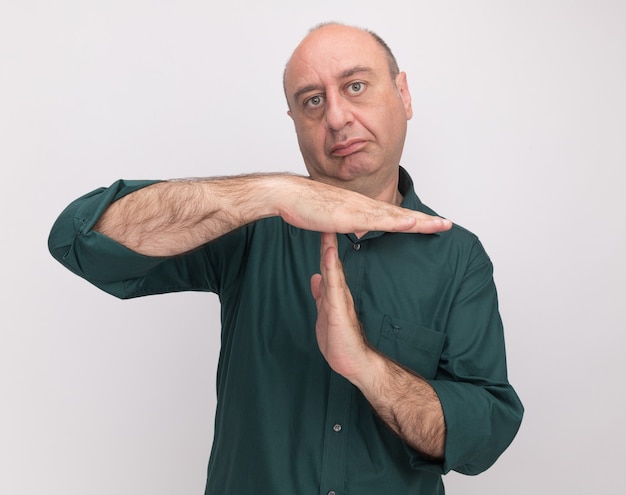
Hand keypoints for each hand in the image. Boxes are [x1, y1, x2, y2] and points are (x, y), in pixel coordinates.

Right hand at [279, 176, 451, 235]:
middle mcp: (364, 206)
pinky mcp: (350, 215)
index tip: (431, 224)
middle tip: (448, 224)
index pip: (392, 215)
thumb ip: (346, 224)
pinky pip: (378, 220)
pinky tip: (411, 223)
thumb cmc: (305, 205)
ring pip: (395, 217)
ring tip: (440, 224)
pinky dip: (397, 222)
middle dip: (426, 220)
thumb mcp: (331, 219)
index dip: (413, 220)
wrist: (289, 195)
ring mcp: (359, 209)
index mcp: (361, 207)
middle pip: (401, 215)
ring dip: (420, 221)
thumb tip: (356, 230)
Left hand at [310, 232, 370, 379]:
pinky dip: (332, 269)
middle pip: (331, 263)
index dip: (324, 247)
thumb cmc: (342, 343)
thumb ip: (321, 295)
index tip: (321, 227)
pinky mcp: (339, 311)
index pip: (329, 266)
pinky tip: (330, 254)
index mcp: (335, 294)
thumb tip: (315, 277)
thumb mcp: (325, 313)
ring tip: (328, 230)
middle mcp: (340, 294)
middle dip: (327, 241)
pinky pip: (334, 286)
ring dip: (329, 250)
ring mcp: (341, 301)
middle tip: (326, 219)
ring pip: (334, 271)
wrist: (357, 364)